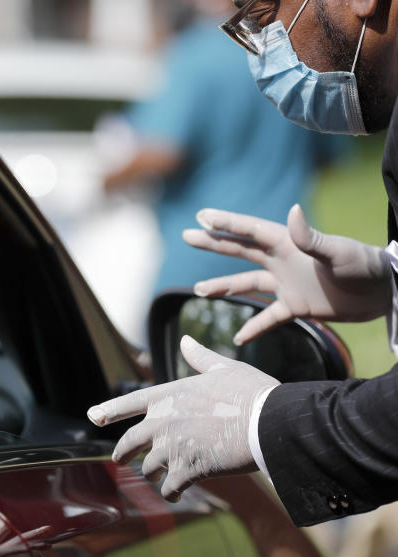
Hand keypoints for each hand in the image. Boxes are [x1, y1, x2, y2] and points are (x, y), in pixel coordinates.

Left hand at [87, 336, 278, 501]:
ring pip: (149, 468)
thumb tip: (185, 341)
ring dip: (153, 474)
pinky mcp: (188, 469)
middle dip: (123, 453)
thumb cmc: (251, 392)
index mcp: (168, 395)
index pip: (128, 403)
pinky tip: (176, 494)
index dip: (108, 410)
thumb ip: (200, 358)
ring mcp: (173, 447)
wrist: (271, 422)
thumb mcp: (223, 368)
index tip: (93, 416)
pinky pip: (170, 487)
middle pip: (129, 443)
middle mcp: (163, 421)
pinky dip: (172, 492)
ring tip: (159, 477)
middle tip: (120, 460)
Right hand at [183, 205, 390, 344]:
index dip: (226, 223)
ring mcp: (287, 284)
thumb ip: (310, 237)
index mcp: (289, 244)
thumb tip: (292, 211)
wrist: (383, 294)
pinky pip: (268, 317)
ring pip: (247, 284)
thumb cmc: (364, 266)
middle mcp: (283, 261)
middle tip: (187, 235)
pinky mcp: (296, 306)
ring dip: (224, 286)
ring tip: (199, 290)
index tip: (202, 217)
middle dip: (214, 242)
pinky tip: (238, 337)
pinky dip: (254, 327)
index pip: (250, 230)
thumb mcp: (338, 252)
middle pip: (241, 250)